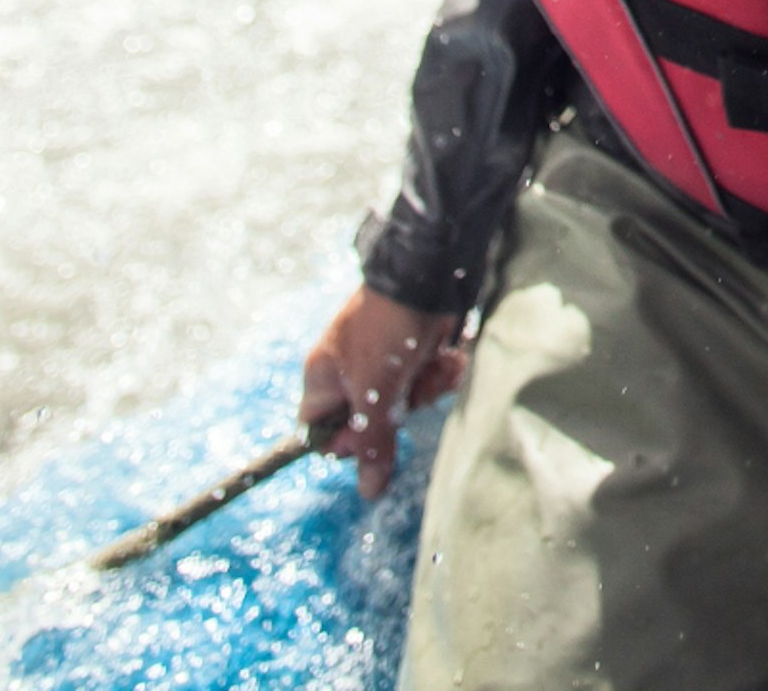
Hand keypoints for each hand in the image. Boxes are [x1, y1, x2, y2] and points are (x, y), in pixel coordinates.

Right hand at [299, 287, 467, 498]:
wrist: (428, 274)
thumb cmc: (388, 329)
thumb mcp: (376, 390)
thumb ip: (372, 443)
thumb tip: (370, 493)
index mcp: (324, 379)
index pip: (320, 433)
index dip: (346, 442)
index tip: (371, 432)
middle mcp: (349, 373)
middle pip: (371, 423)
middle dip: (398, 410)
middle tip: (406, 391)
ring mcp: (383, 363)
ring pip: (404, 405)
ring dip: (424, 389)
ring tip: (431, 366)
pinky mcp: (414, 354)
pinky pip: (425, 383)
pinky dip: (439, 374)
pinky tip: (447, 358)